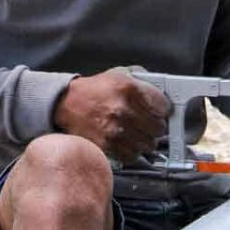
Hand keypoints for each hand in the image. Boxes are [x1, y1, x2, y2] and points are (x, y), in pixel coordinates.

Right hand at [53, 67, 171, 163]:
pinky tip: (127, 143)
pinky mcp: (107, 145)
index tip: (160, 112)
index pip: (163, 106)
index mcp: (129, 88)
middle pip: (158, 128)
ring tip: (137, 134)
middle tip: (148, 124)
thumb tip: (162, 90)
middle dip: (155, 127)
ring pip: (148, 145)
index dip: (163, 110)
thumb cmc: (94, 90)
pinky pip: (132, 155)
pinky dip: (133, 152)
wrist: (65, 104)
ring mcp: (115, 129)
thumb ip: (142, 79)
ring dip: (145, 141)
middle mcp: (123, 109)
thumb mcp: (118, 74)